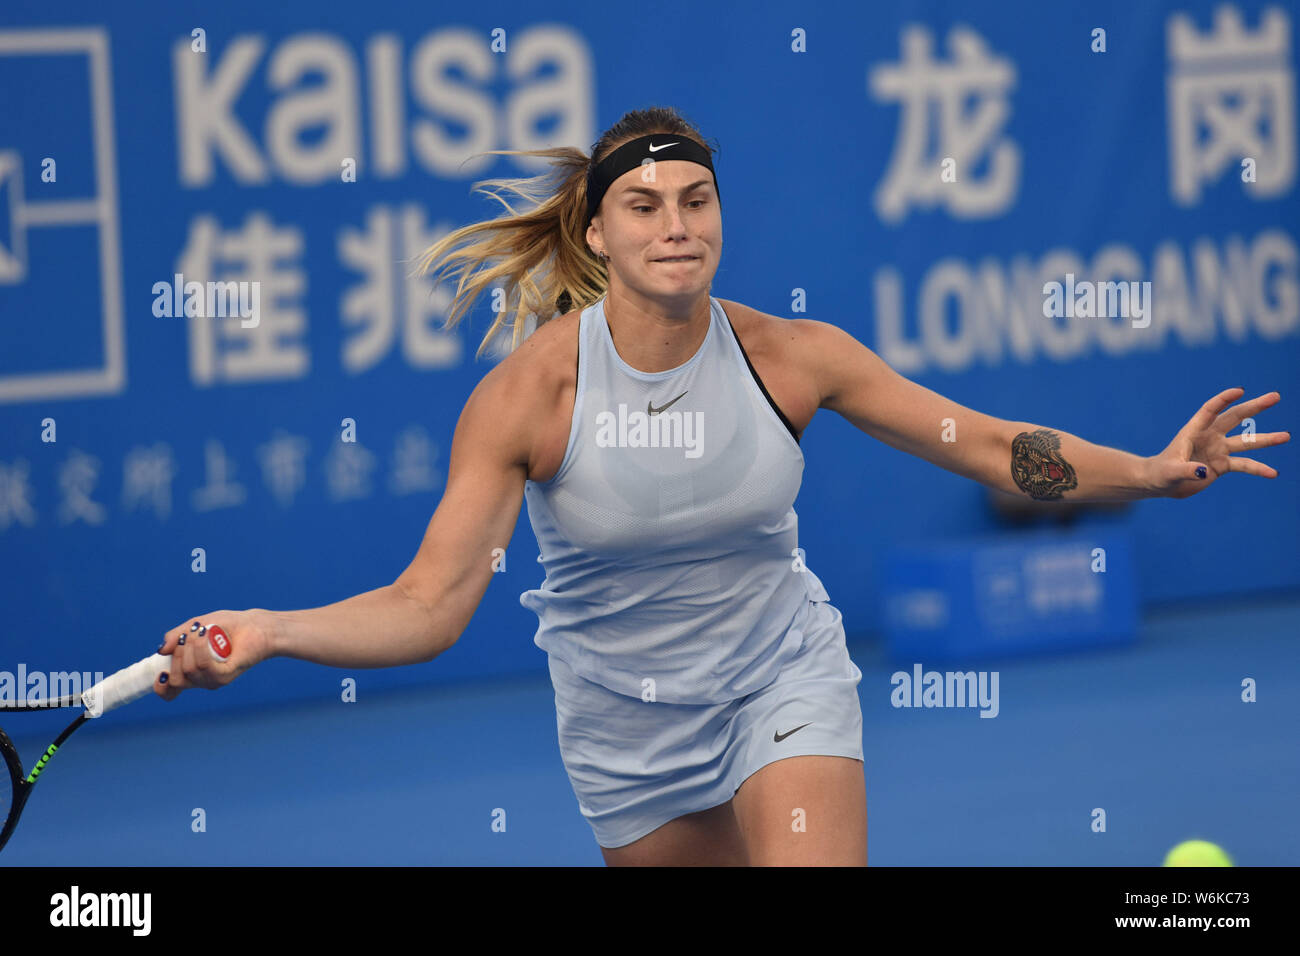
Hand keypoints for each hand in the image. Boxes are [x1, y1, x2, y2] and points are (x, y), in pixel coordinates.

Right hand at [155, 608, 273, 699]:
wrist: (255, 625)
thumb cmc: (228, 625)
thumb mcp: (195, 626)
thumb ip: (176, 636)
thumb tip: (161, 651)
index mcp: (191, 672)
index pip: (170, 693)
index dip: (160, 687)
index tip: (161, 673)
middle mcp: (201, 680)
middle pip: (175, 679)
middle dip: (177, 654)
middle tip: (189, 636)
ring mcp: (213, 680)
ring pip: (189, 670)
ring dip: (191, 646)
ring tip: (203, 631)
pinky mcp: (226, 676)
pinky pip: (204, 666)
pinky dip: (201, 648)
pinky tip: (207, 635)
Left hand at [1145, 388, 1288, 498]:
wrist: (1161, 483)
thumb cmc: (1160, 473)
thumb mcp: (1170, 472)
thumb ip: (1185, 470)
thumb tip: (1203, 471)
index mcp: (1193, 430)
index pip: (1210, 409)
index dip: (1224, 399)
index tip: (1240, 391)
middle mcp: (1209, 436)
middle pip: (1235, 417)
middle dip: (1254, 407)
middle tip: (1275, 396)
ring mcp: (1218, 449)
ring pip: (1245, 442)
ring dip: (1265, 439)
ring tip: (1286, 437)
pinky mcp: (1222, 465)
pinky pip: (1244, 465)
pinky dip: (1258, 469)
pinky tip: (1272, 473)